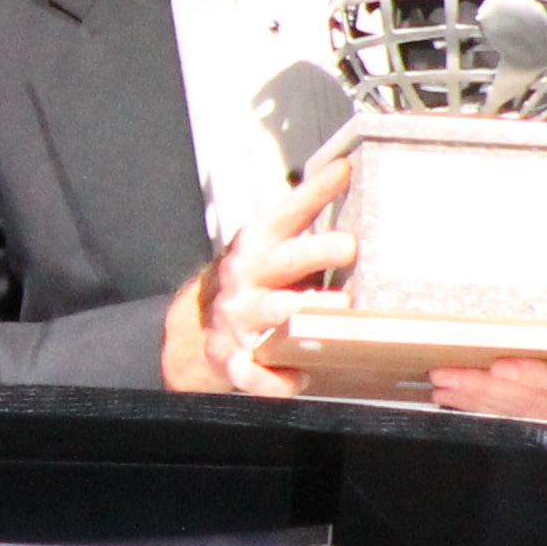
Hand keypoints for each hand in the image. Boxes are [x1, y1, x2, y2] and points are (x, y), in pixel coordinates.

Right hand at [161, 154, 354, 393]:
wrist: (197, 325)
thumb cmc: (251, 277)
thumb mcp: (270, 239)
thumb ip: (305, 206)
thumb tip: (344, 167)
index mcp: (257, 243)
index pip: (287, 211)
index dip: (316, 191)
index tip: (344, 173)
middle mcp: (246, 277)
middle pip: (284, 260)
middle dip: (317, 252)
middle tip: (348, 246)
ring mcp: (238, 317)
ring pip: (274, 313)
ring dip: (305, 311)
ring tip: (339, 311)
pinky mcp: (233, 356)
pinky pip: (253, 371)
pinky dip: (274, 378)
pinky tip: (298, 377)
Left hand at [427, 282, 546, 463]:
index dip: (543, 377)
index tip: (503, 365)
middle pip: (543, 407)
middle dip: (491, 392)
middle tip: (447, 373)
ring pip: (531, 418)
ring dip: (484, 403)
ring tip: (443, 384)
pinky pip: (533, 422)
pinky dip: (497, 410)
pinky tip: (464, 400)